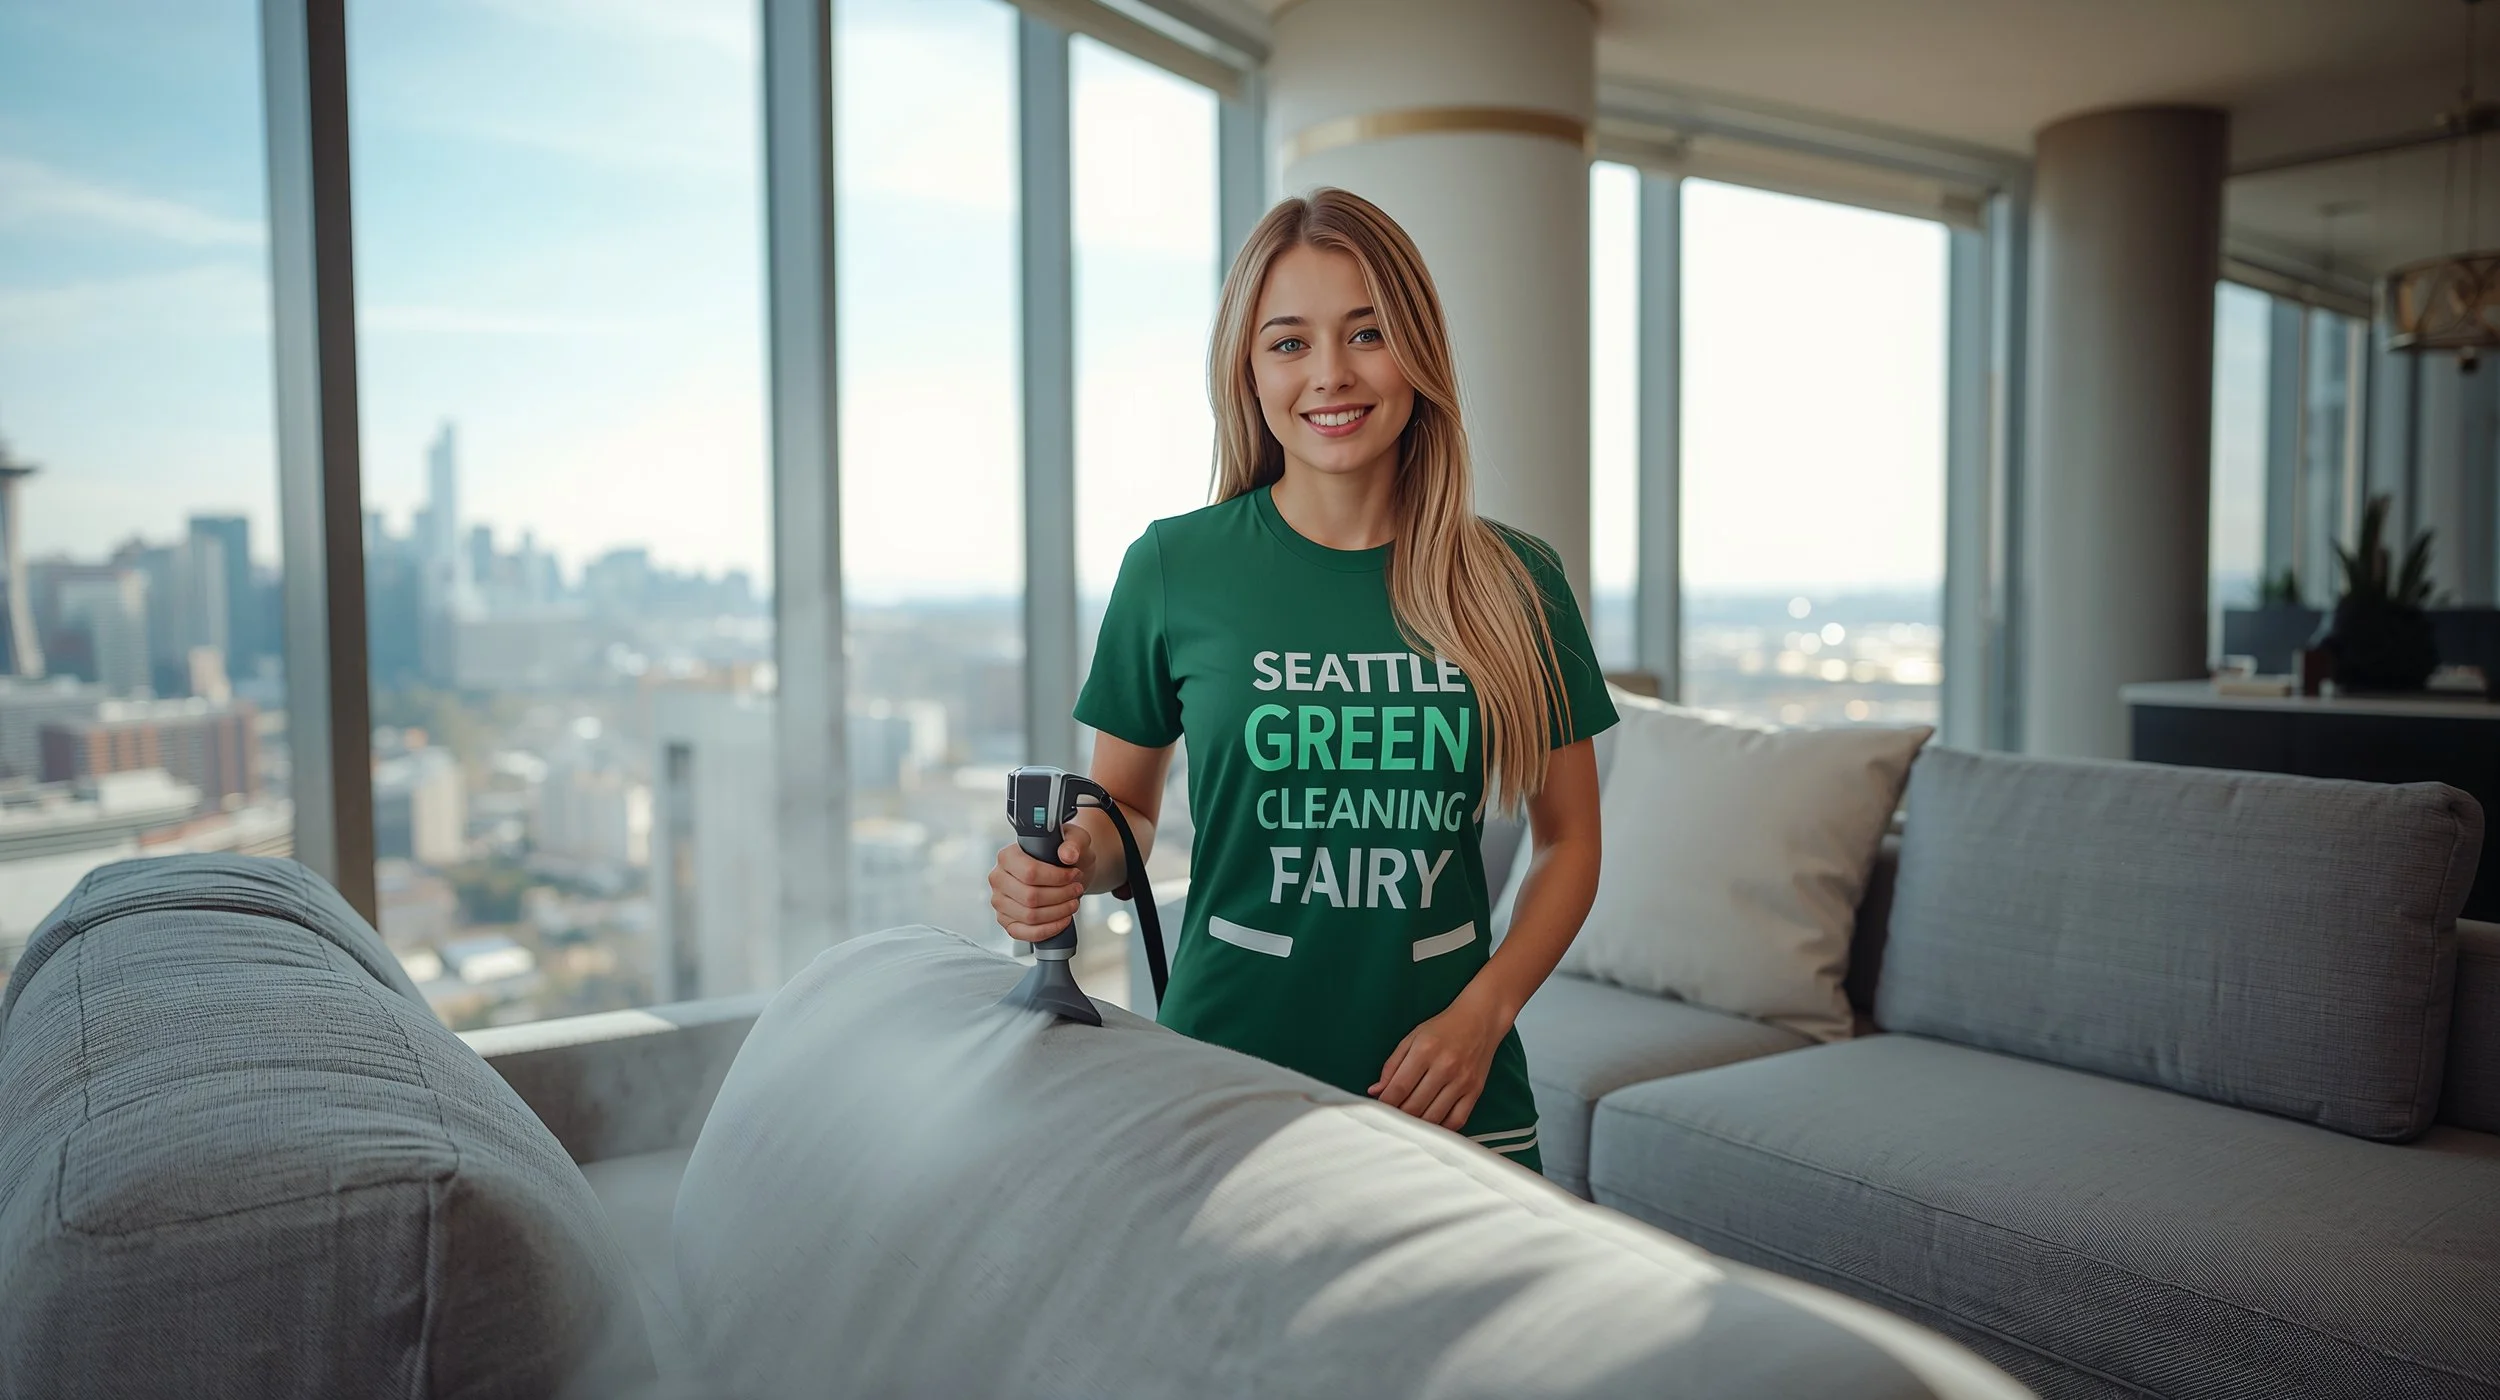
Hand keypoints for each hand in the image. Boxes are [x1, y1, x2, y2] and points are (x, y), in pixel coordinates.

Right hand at [988, 823, 1093, 942]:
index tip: (1074, 875)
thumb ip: (1073, 842)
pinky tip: (1063, 920)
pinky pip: (1025, 933)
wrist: (1062, 869)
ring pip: (1030, 916)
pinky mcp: (1006, 921)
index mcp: (1007, 856)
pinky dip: (1049, 929)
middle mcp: (999, 879)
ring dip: (1058, 912)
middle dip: (1061, 896)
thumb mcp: (1073, 839)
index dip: (1057, 878)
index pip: (1030, 872)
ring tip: (1072, 903)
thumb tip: (1068, 855)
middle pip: (1030, 897)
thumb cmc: (1062, 854)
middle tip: (1076, 890)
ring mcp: (1000, 902)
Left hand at [1368, 989, 1508, 1128]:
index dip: (1385, 1104)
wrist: (1480, 1019)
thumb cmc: (1444, 1028)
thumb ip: (1392, 1065)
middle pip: (1414, 1106)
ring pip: (1434, 1117)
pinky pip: (1457, 1120)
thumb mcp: (1412, 1038)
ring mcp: (1462, 1081)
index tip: (1379, 1110)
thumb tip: (1376, 1091)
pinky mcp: (1475, 1091)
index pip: (1399, 1088)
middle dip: (1399, 1116)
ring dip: (1417, 1125)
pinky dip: (1441, 1128)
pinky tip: (1432, 1125)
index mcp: (1425, 1051)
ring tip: (1409, 1122)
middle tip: (1392, 1117)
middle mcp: (1445, 1067)